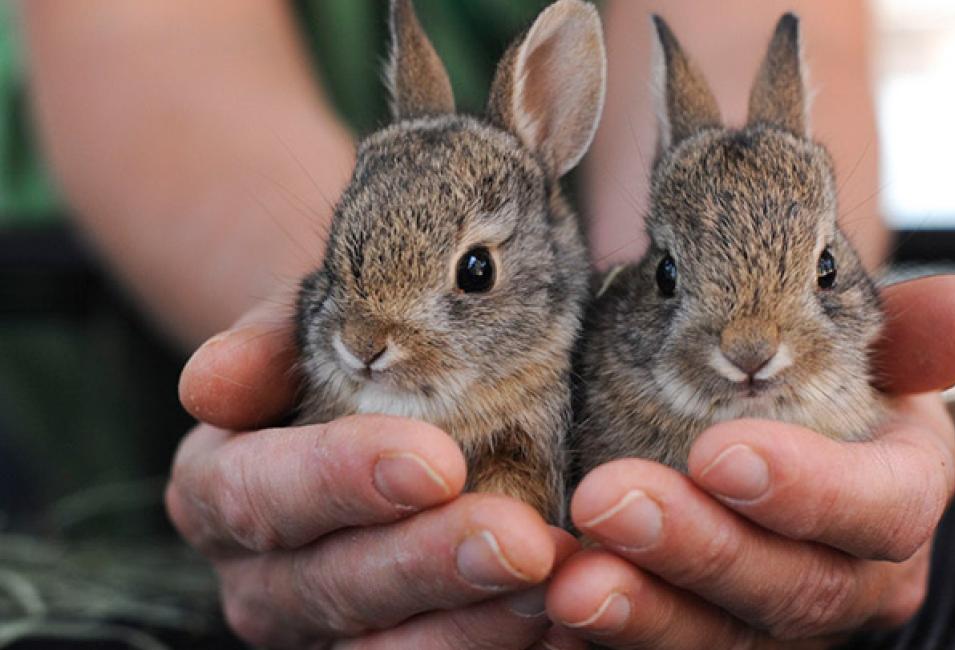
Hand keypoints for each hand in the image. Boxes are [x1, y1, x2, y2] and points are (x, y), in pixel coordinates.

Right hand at [169, 301, 575, 648]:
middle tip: (522, 539)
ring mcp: (318, 629)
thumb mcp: (310, 325)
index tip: (438, 461)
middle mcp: (258, 575)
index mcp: (218, 487)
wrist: (388, 399)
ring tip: (554, 580)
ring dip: (476, 623)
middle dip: (431, 563)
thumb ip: (270, 340)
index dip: (341, 479)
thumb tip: (207, 386)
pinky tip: (562, 621)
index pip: (258, 492)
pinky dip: (500, 645)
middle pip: (332, 585)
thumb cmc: (349, 356)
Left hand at [545, 275, 954, 647]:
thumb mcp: (855, 343)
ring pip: (719, 642)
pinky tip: (548, 610)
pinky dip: (604, 641)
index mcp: (898, 499)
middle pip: (793, 590)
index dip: (811, 492)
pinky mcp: (707, 641)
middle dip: (701, 549)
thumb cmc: (803, 376)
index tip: (723, 452)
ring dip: (642, 613)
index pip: (883, 511)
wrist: (748, 418)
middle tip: (609, 499)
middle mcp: (849, 578)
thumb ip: (912, 331)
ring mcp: (774, 625)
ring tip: (568, 581)